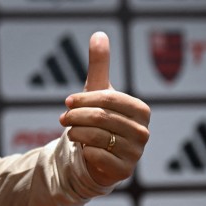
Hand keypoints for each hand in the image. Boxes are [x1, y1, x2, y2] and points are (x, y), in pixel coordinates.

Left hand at [59, 31, 150, 186]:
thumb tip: (99, 34)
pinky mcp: (124, 171)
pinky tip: (82, 149)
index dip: (83, 99)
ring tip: (70, 131)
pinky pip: (97, 157)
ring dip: (76, 132)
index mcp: (140, 110)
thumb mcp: (98, 90)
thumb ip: (99, 64)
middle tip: (62, 118)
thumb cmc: (99, 118)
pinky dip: (83, 151)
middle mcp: (143, 132)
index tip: (67, 101)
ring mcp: (136, 153)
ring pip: (97, 137)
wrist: (96, 153)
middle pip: (100, 117)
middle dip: (75, 116)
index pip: (108, 99)